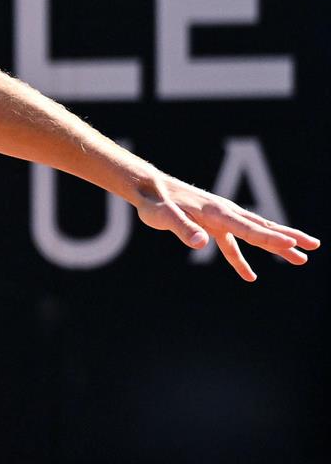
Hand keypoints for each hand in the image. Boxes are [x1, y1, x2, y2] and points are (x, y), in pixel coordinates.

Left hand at [133, 171, 317, 281]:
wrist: (149, 188)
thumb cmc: (154, 202)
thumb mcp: (163, 216)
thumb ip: (182, 228)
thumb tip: (201, 243)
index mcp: (217, 213)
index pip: (248, 228)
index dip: (270, 238)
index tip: (292, 244)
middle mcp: (225, 213)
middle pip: (262, 228)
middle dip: (288, 238)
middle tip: (314, 247)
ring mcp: (221, 219)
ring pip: (255, 233)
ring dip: (277, 246)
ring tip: (302, 259)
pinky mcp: (213, 225)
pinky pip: (233, 244)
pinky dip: (241, 259)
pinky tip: (250, 276)